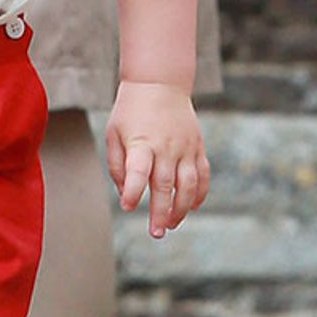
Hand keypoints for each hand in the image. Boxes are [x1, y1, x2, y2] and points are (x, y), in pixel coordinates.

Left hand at [106, 80, 208, 238]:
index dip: (133, 191)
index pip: (138, 172)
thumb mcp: (113, 133)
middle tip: (156, 233)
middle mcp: (166, 148)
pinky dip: (199, 194)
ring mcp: (185, 148)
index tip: (128, 207)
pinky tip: (191, 207)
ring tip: (171, 224)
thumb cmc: (130, 111)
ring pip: (189, 185)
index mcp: (141, 143)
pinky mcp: (198, 148)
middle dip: (161, 212)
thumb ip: (117, 164)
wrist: (159, 84)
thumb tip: (126, 192)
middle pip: (165, 185)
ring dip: (182, 209)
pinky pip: (203, 176)